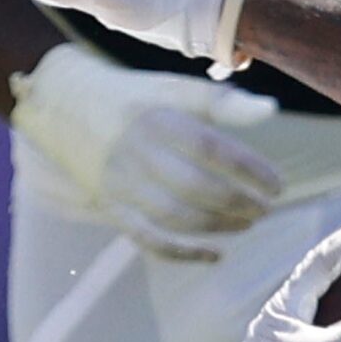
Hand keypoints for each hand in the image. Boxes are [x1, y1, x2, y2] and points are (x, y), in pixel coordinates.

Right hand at [11, 44, 282, 261]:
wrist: (63, 104)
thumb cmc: (133, 96)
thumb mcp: (173, 86)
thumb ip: (221, 101)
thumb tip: (270, 110)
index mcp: (157, 117)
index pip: (210, 148)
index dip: (249, 169)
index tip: (276, 184)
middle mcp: (138, 153)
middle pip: (195, 188)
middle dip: (238, 204)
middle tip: (266, 208)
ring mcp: (122, 185)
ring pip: (175, 218)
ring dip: (218, 227)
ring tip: (247, 223)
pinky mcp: (111, 208)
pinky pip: (149, 240)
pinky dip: (184, 254)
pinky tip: (215, 255)